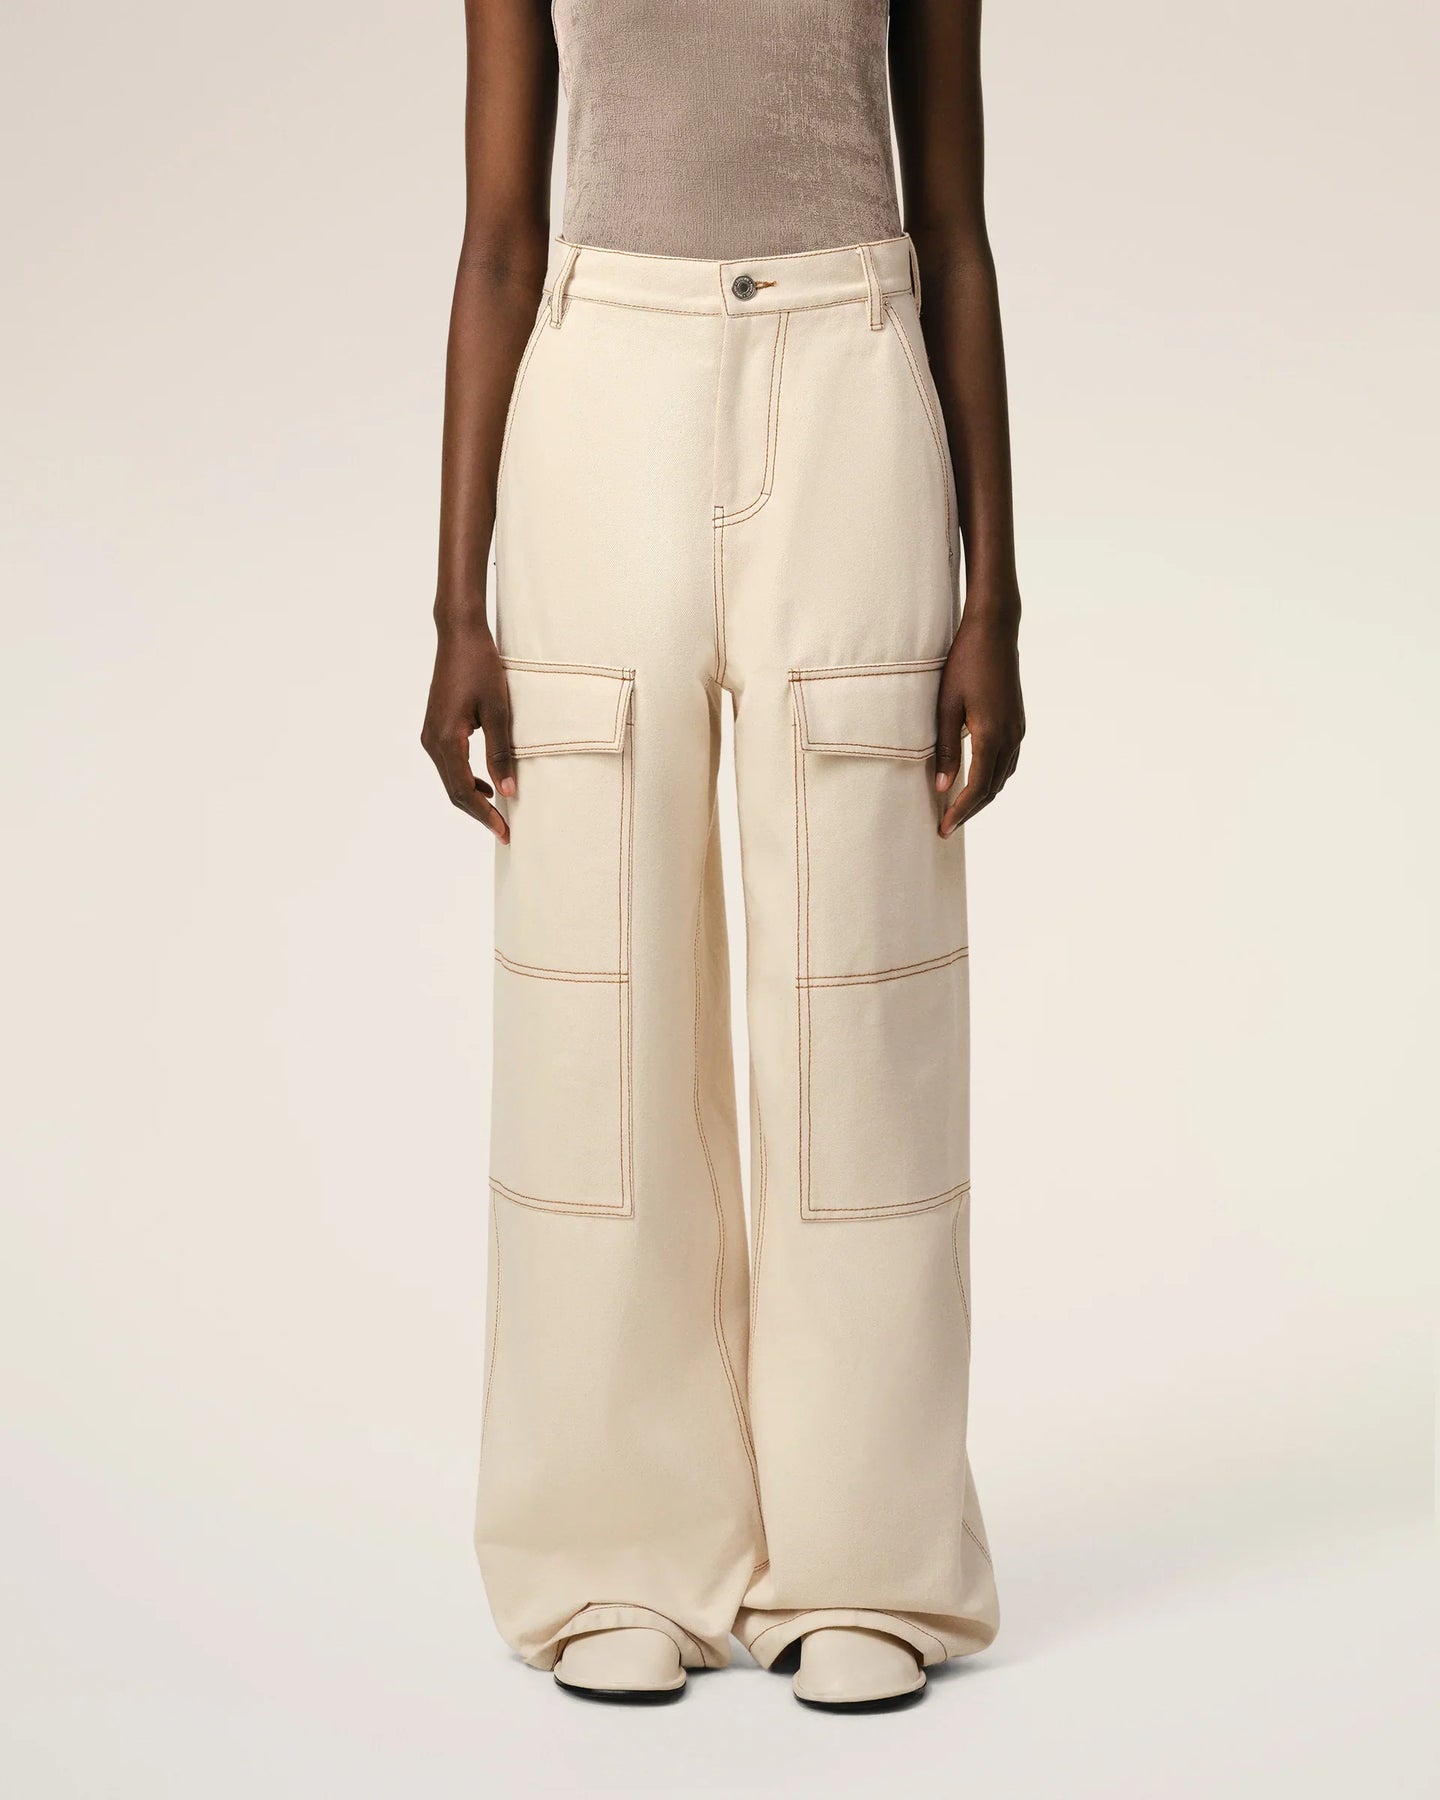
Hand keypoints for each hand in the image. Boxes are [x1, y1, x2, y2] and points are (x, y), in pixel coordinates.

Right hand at [421, 619, 514, 841]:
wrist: (459, 636)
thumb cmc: (481, 667)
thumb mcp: (499, 711)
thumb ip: (501, 753)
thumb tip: (508, 791)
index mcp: (446, 740)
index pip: (465, 791)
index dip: (485, 815)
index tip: (506, 831)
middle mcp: (432, 741)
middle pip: (454, 791)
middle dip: (479, 813)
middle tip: (505, 831)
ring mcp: (430, 735)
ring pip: (450, 780)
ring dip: (472, 798)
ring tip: (498, 813)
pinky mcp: (435, 728)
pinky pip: (448, 764)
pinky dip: (466, 780)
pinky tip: (486, 784)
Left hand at [934, 607, 1024, 835]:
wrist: (995, 631)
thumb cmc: (964, 663)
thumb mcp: (946, 706)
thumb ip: (946, 749)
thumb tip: (943, 788)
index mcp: (992, 735)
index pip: (977, 788)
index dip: (960, 812)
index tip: (943, 829)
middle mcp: (1011, 737)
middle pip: (992, 789)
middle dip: (970, 811)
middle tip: (946, 826)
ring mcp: (1018, 729)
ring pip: (1002, 777)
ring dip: (982, 797)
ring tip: (959, 809)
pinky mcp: (1018, 722)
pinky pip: (1008, 762)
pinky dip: (993, 779)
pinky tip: (978, 781)